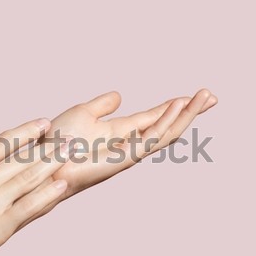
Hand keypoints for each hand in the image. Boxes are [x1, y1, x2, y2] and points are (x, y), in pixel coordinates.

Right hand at [0, 119, 71, 255]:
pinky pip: (30, 207)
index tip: (43, 123)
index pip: (3, 143)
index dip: (26, 131)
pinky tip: (62, 184)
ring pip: (30, 177)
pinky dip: (48, 195)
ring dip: (53, 163)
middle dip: (48, 145)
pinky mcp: (1, 226)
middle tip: (68, 136)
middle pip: (23, 158)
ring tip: (70, 152)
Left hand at [41, 88, 216, 197]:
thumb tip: (119, 95)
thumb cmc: (58, 141)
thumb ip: (103, 105)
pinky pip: (151, 138)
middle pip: (167, 126)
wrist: (43, 161)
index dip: (175, 106)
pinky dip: (166, 121)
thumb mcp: (83, 114)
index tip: (194, 94)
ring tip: (205, 96)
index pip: (155, 118)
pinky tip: (178, 105)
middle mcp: (130, 144)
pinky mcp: (124, 158)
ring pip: (166, 132)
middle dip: (189, 112)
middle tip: (211, 96)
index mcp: (123, 132)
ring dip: (186, 114)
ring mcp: (129, 152)